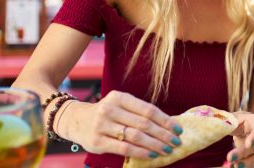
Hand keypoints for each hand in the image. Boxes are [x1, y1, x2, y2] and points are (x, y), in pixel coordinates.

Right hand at [61, 90, 182, 159]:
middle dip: (163, 134)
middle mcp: (110, 109)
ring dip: (155, 145)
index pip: (148, 109)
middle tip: (176, 142)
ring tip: (167, 150)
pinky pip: (124, 148)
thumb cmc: (106, 113)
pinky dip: (140, 152)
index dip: (165, 120)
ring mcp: (102, 126)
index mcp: (119, 97)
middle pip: (144, 124)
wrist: (74, 120)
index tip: (178, 129)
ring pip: (135, 136)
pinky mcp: (97, 141)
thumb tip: (168, 125)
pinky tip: (152, 155)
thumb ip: (138, 112)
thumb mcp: (120, 105)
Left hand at [226, 111, 253, 167]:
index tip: (248, 145)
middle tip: (229, 158)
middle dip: (243, 154)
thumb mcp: (231, 117)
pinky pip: (251, 163)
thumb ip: (223, 120)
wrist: (243, 125)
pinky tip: (231, 166)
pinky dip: (243, 166)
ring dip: (246, 163)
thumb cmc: (237, 120)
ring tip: (233, 166)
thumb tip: (211, 122)